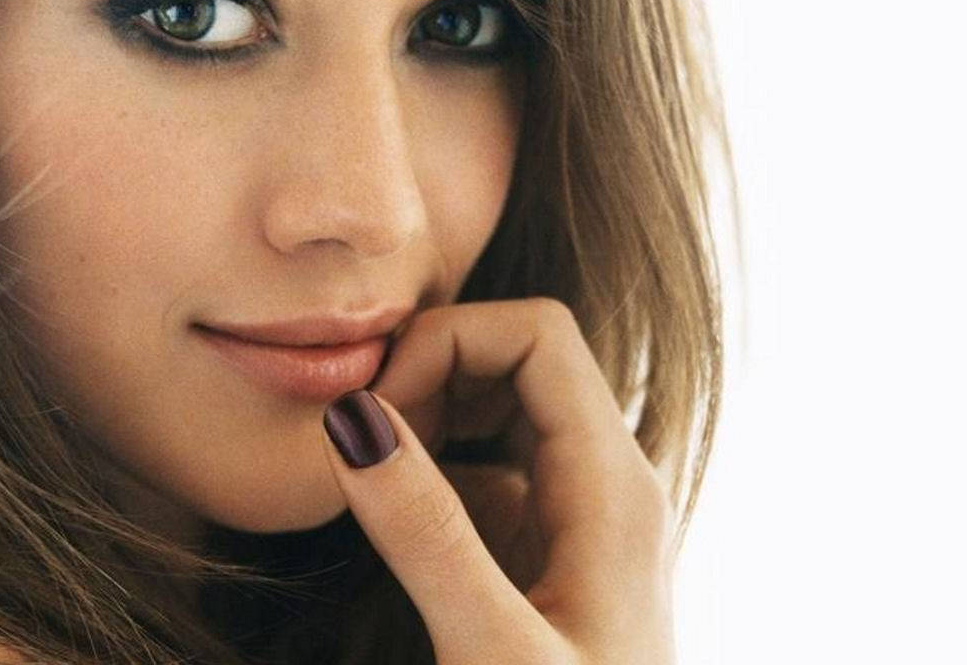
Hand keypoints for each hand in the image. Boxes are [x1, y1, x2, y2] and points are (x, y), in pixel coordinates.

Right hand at [319, 298, 676, 663]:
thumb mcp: (490, 651)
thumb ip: (425, 535)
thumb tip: (352, 418)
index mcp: (614, 487)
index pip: (536, 334)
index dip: (447, 343)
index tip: (374, 410)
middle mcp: (605, 488)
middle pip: (514, 360)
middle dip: (427, 375)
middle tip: (356, 441)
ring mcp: (575, 523)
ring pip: (495, 415)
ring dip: (423, 423)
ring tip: (360, 480)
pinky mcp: (543, 560)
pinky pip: (482, 477)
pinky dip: (427, 478)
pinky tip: (382, 524)